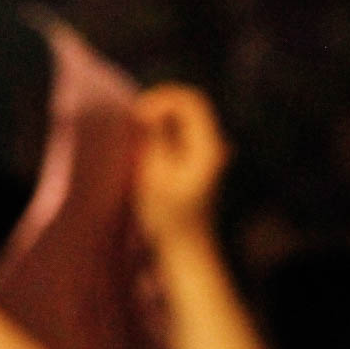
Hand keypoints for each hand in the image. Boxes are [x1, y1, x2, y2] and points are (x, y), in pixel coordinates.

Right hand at [131, 84, 229, 247]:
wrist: (186, 249)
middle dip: (159, 107)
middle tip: (134, 124)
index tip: (138, 117)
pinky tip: (147, 149)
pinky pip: (183, 132)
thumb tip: (150, 111)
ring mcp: (210, 153)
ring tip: (138, 138)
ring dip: (159, 120)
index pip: (190, 100)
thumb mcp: (154, 175)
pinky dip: (163, 132)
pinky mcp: (200, 161)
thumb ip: (156, 138)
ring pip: (184, 118)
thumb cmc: (168, 217)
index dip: (162, 99)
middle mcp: (215, 145)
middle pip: (189, 105)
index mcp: (209, 147)